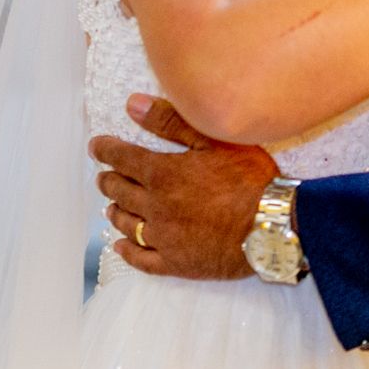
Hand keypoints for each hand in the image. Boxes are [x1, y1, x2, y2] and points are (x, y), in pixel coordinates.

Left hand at [89, 94, 277, 279]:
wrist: (272, 226)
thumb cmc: (249, 178)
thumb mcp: (213, 139)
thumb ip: (170, 121)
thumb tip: (133, 105)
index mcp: (162, 173)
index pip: (121, 158)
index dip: (105, 150)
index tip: (96, 147)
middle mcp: (155, 206)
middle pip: (119, 191)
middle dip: (108, 180)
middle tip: (104, 176)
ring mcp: (163, 237)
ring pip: (126, 224)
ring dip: (115, 211)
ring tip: (112, 206)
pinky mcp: (175, 263)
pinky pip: (141, 259)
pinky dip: (127, 251)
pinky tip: (121, 245)